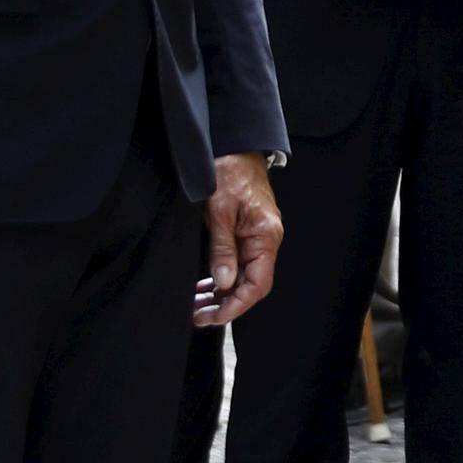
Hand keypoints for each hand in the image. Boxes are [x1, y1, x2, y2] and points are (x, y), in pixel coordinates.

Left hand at [199, 153, 283, 327]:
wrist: (233, 144)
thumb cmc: (228, 171)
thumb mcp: (219, 210)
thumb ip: (222, 248)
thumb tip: (223, 283)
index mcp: (266, 236)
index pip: (257, 284)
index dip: (236, 305)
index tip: (213, 318)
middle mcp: (265, 239)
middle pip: (250, 284)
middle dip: (225, 304)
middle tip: (197, 317)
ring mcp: (256, 236)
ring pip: (242, 275)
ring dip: (221, 293)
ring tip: (196, 307)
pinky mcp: (245, 231)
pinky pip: (236, 262)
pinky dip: (220, 277)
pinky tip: (204, 287)